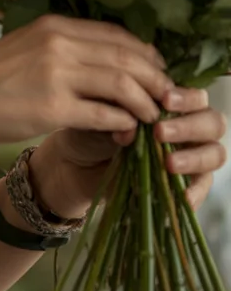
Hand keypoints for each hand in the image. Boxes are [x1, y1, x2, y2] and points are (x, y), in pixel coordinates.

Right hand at [0, 14, 173, 147]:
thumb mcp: (25, 48)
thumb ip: (63, 50)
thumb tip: (106, 64)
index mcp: (54, 26)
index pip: (118, 35)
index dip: (147, 55)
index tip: (158, 72)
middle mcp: (59, 44)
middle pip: (129, 58)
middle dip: (156, 80)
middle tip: (167, 98)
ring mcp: (57, 75)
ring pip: (124, 85)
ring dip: (146, 104)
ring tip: (152, 118)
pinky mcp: (54, 107)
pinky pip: (106, 114)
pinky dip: (124, 123)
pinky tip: (126, 131)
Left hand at [33, 90, 227, 216]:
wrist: (75, 163)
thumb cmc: (90, 130)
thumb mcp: (100, 117)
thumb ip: (119, 115)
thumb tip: (131, 127)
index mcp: (171, 104)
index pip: (195, 95)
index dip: (186, 96)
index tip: (164, 99)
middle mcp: (187, 126)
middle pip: (212, 121)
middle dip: (190, 125)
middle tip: (160, 131)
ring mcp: (190, 155)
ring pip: (215, 152)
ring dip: (195, 157)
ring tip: (168, 162)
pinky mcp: (186, 183)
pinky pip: (203, 186)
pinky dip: (194, 191)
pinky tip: (181, 196)